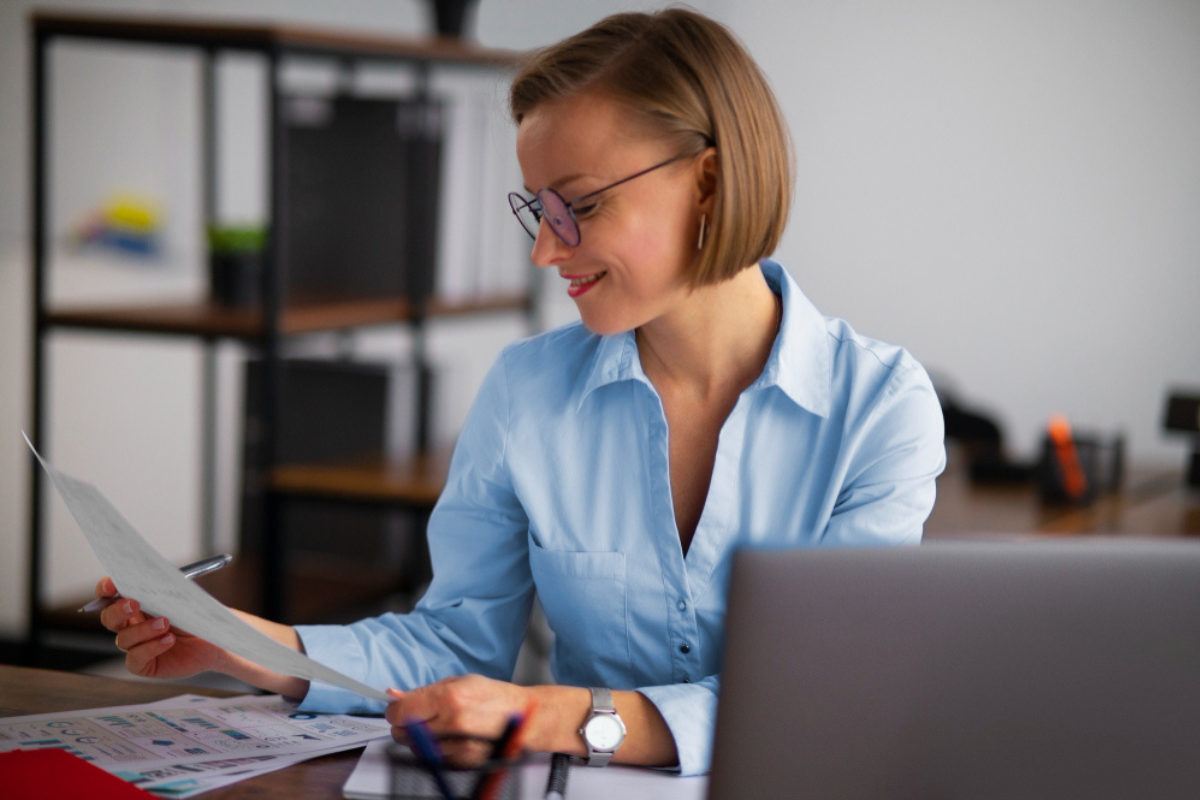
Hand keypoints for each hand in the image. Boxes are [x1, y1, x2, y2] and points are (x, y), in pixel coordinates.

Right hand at [95, 576, 229, 680]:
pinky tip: (168, 640)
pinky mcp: (143, 664)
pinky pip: (135, 658)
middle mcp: (131, 625)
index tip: (111, 585)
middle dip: (118, 610)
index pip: (110, 596)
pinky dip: (150, 648)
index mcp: (135, 605)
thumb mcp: (179, 598)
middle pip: (109, 618)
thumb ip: (160, 589)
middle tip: (135, 604)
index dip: (105, 590)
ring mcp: (136, 645)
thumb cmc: (195, 615)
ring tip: (166, 624)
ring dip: (143, 630)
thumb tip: (147, 577)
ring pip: (123, 638)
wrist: (215, 638)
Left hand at [385, 675, 539, 766]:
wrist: (526, 718)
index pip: (401, 711)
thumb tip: (394, 695)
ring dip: (418, 738)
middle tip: (418, 716)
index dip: (395, 709)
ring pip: (416, 748)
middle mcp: (454, 723)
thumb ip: (424, 691)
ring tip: (438, 725)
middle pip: (403, 732)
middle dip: (405, 724)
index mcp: (451, 698)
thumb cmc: (495, 697)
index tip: (398, 707)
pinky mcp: (463, 762)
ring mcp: (459, 746)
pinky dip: (434, 749)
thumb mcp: (460, 682)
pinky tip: (448, 737)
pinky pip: (432, 758)